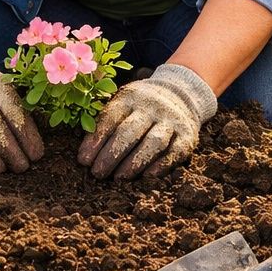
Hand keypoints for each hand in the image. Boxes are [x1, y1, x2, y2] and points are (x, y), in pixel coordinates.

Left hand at [77, 64, 216, 180]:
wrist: (181, 93)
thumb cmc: (140, 105)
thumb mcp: (122, 101)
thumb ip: (105, 121)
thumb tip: (84, 156)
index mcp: (130, 97)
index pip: (110, 118)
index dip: (95, 140)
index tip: (84, 160)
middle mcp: (152, 106)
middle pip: (130, 131)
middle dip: (111, 155)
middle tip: (97, 173)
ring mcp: (171, 120)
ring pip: (153, 142)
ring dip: (134, 162)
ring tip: (119, 178)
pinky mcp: (187, 135)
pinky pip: (175, 151)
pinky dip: (162, 165)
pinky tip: (147, 176)